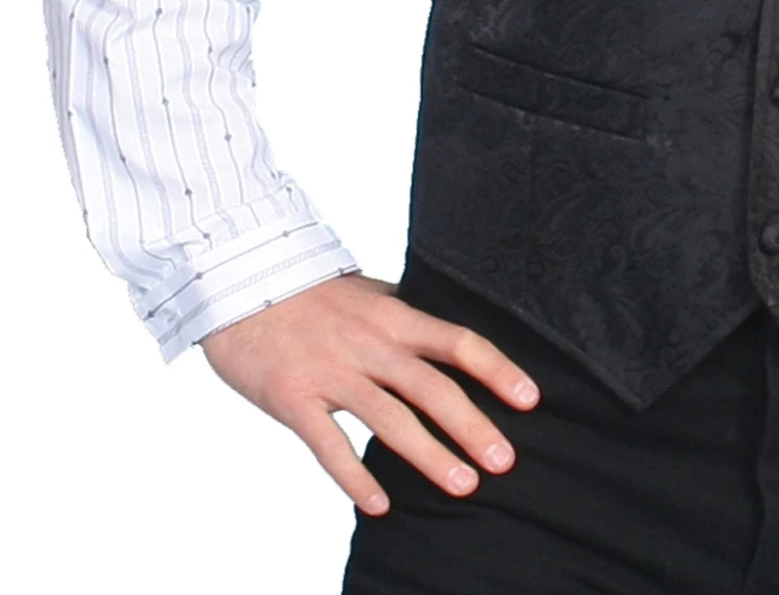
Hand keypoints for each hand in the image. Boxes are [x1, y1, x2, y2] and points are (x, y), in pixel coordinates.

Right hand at [199, 272, 539, 514]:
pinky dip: (355, 478)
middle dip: (474, 426)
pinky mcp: (294, 397)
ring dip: (430, 457)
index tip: (530, 399)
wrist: (238, 282)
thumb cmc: (309, 293)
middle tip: (506, 461)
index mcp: (394, 316)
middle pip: (434, 388)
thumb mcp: (366, 293)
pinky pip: (330, 445)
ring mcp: (332, 372)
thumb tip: (446, 333)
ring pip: (390, 420)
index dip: (497, 370)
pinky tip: (379, 506)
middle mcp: (371, 344)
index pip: (458, 342)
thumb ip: (404, 315)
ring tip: (464, 486)